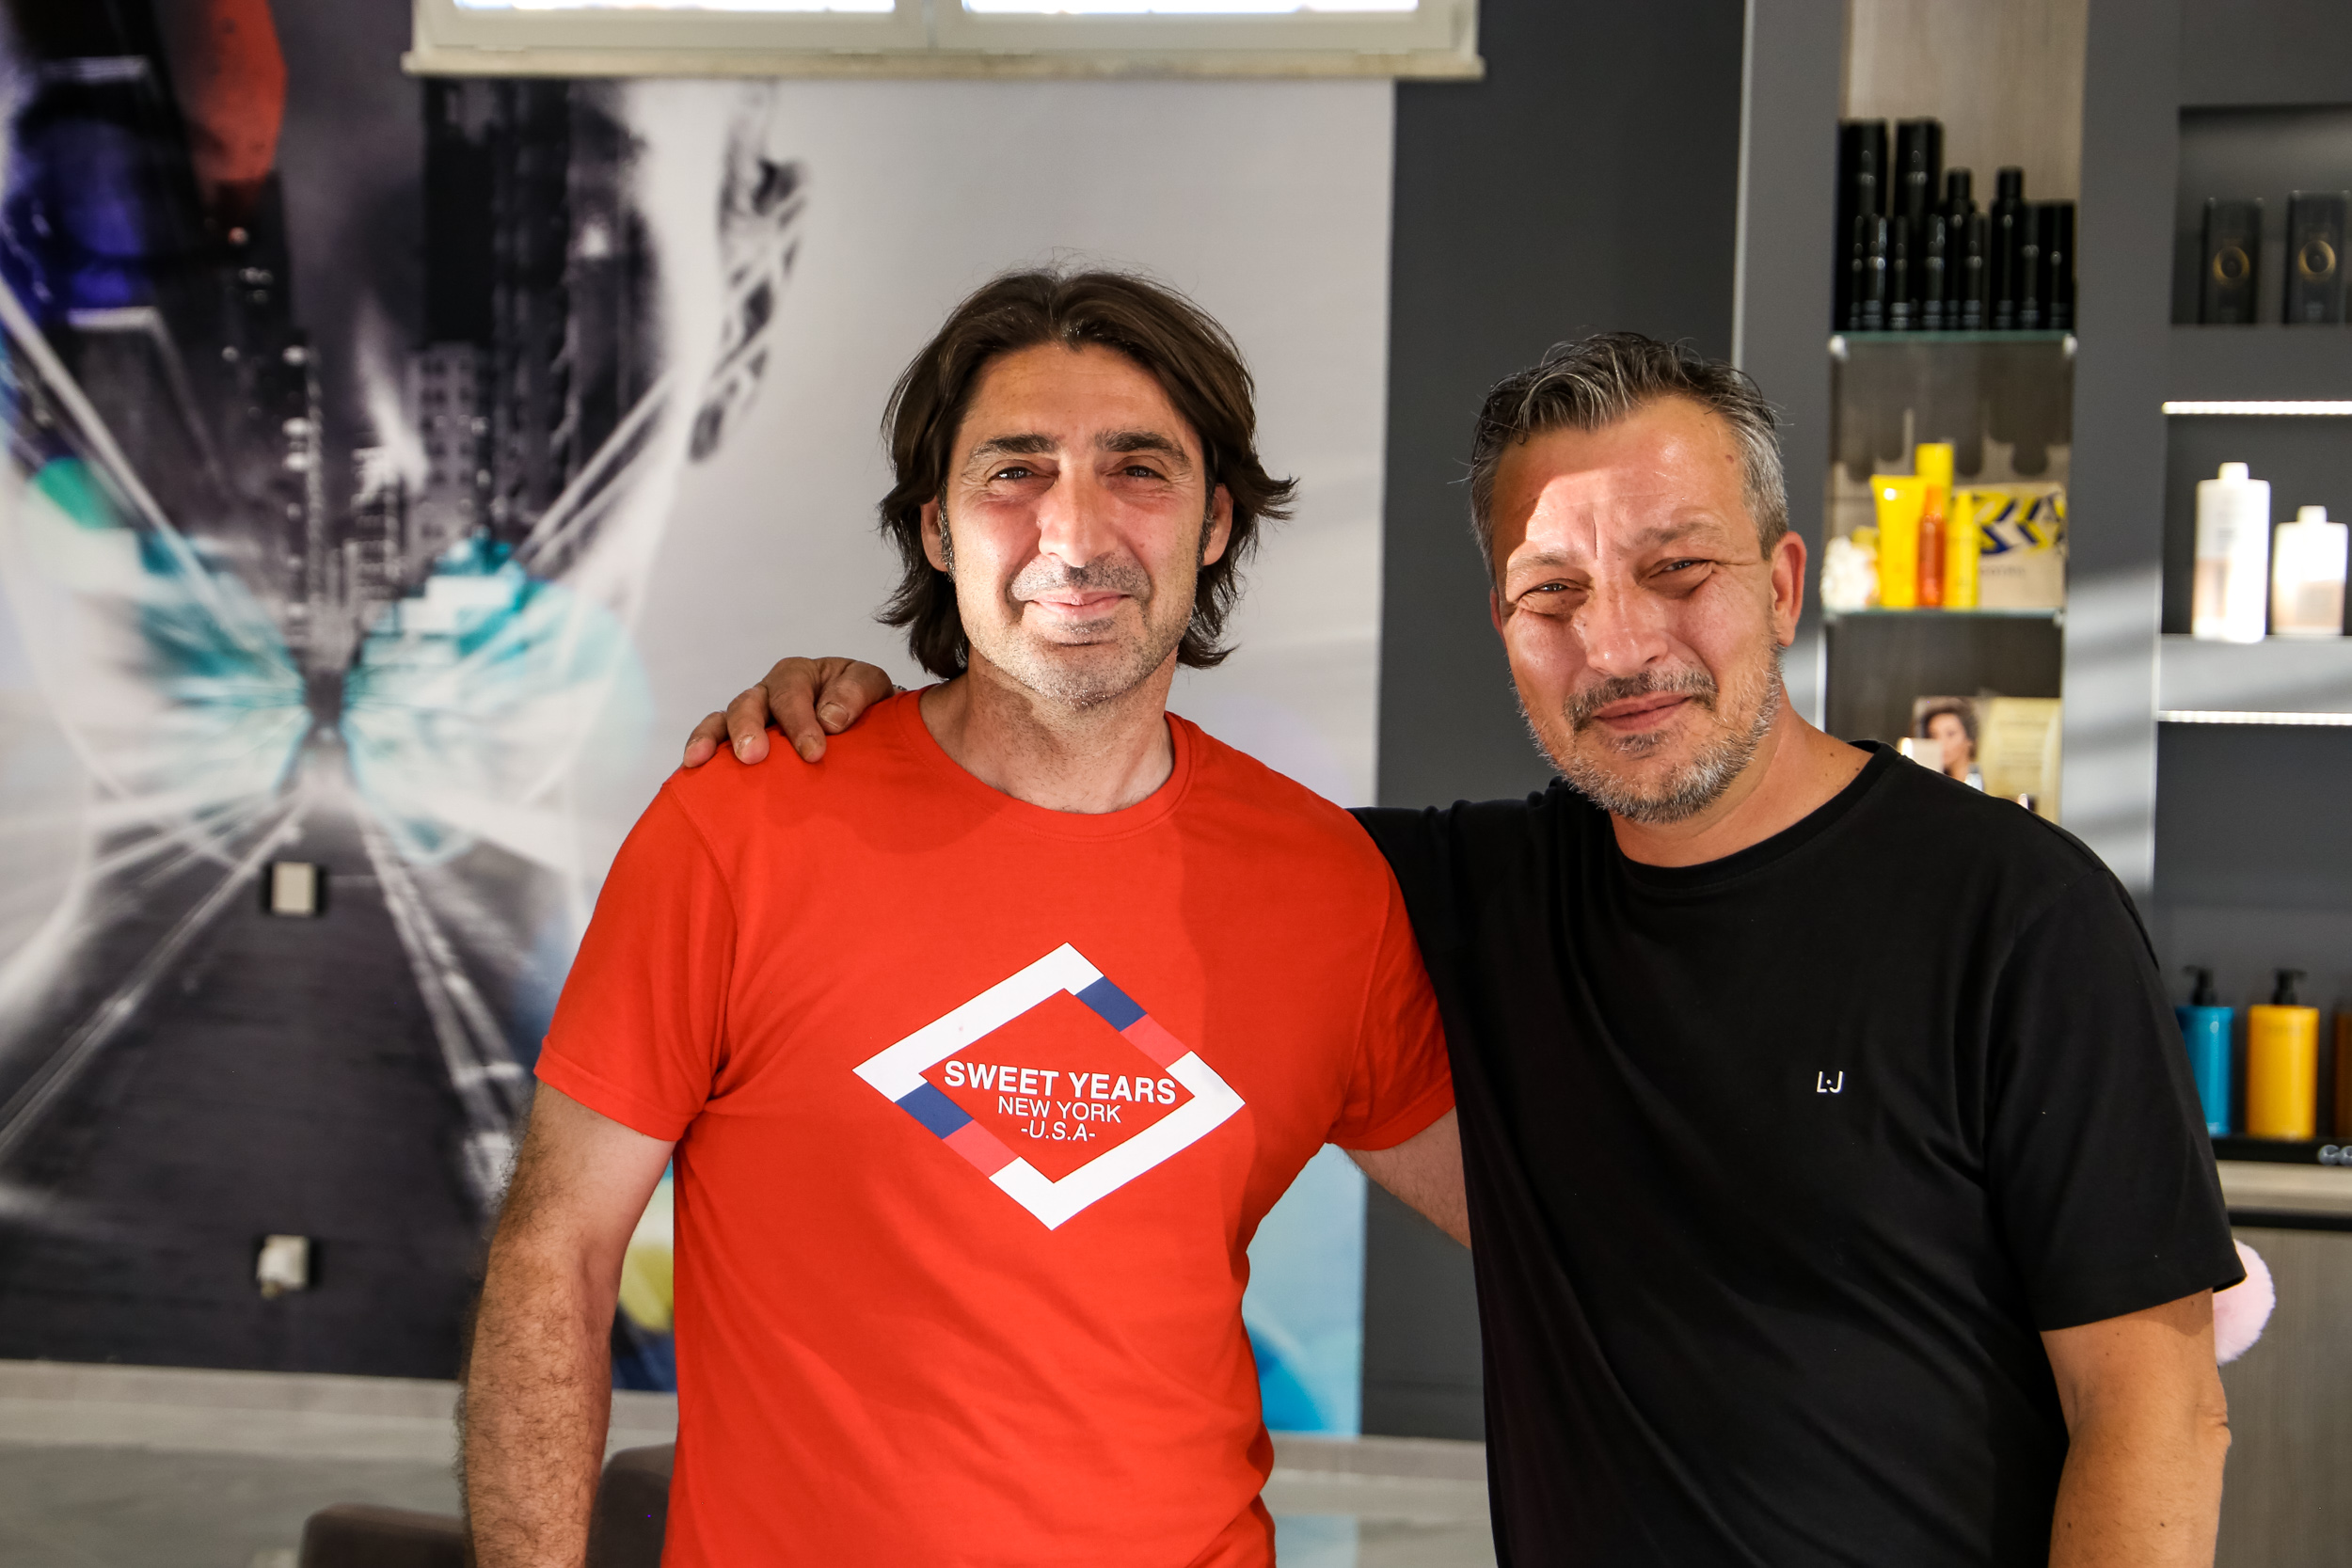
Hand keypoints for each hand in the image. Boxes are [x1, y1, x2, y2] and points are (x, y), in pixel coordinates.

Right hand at [680, 657, 896, 767]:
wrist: (861, 722)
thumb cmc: (861, 703)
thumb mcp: (870, 686)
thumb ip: (856, 692)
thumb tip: (830, 718)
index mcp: (800, 674)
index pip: (793, 693)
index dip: (800, 722)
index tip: (813, 753)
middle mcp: (769, 692)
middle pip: (750, 703)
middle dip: (749, 728)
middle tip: (754, 755)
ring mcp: (752, 716)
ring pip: (725, 719)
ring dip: (713, 737)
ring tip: (701, 759)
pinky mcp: (740, 741)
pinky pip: (714, 740)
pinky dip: (701, 749)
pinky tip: (692, 767)